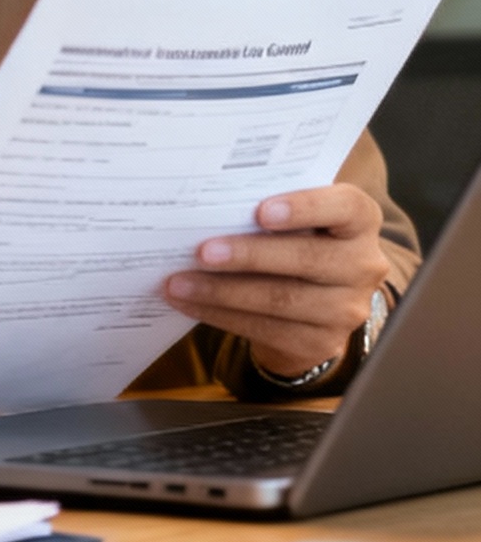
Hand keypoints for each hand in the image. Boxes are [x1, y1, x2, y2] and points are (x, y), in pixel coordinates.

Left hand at [164, 184, 390, 381]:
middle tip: (201, 251)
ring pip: (282, 300)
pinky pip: (267, 330)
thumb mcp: (291, 213)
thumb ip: (264, 200)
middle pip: (307, 259)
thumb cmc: (291, 235)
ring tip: (178, 283)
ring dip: (222, 292)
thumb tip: (203, 200)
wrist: (314, 294)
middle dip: (248, 256)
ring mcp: (347, 308)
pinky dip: (221, 315)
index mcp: (358, 220)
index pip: (344, 207)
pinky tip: (189, 303)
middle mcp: (363, 264)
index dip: (305, 208)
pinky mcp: (323, 341)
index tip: (260, 211)